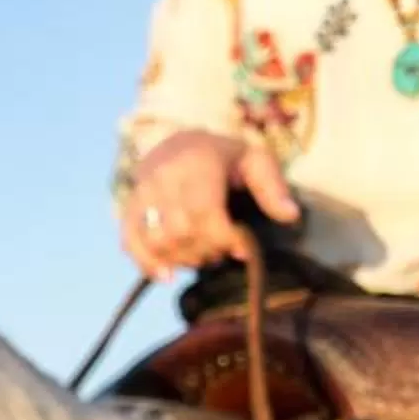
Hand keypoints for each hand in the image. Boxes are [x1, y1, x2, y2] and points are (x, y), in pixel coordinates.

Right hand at [120, 131, 301, 279]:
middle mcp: (162, 177)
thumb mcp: (255, 160)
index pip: (203, 212)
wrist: (175, 144)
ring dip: (183, 259)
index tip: (241, 249)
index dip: (223, 238)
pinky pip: (130, 242)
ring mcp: (141, 194)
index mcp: (197, 163)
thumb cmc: (224, 157)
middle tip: (222, 251)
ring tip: (202, 255)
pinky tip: (167, 276)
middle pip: (180, 232)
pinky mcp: (128, 210)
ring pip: (157, 241)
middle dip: (206, 251)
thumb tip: (290, 216)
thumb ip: (272, 187)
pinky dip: (147, 263)